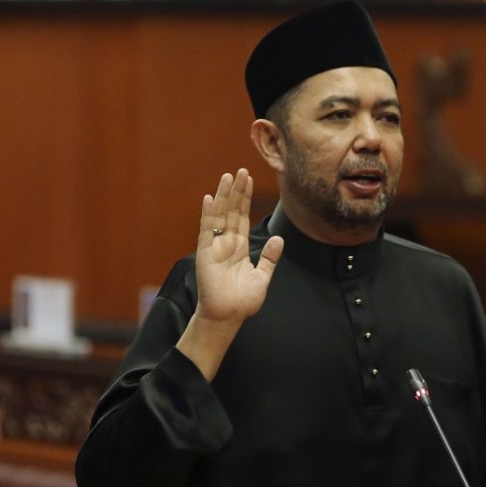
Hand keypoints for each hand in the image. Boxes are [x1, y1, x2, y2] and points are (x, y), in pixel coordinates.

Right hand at [177, 169, 282, 380]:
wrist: (229, 316)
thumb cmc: (243, 301)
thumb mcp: (263, 276)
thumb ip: (270, 258)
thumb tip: (279, 239)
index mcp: (240, 247)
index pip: (242, 216)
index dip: (245, 198)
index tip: (249, 179)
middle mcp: (226, 243)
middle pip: (232, 211)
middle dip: (237, 191)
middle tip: (241, 170)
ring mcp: (215, 247)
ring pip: (220, 215)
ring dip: (223, 196)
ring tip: (228, 177)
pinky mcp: (206, 254)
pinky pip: (207, 230)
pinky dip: (208, 214)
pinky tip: (210, 198)